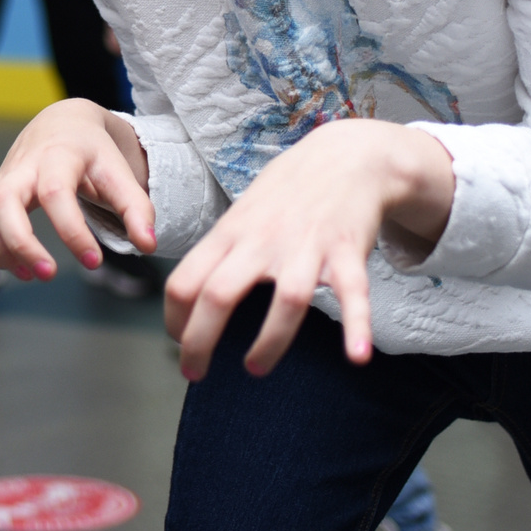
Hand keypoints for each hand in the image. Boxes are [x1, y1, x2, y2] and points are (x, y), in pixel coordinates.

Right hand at [0, 98, 155, 279]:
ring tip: (32, 273)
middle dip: (20, 243)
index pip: (55, 192)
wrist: (62, 125)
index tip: (94, 262)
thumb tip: (148, 244)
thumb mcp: (119, 173)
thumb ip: (137, 208)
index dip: (71, 231)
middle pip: (3, 201)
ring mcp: (2, 179)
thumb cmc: (93, 154)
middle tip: (49, 274)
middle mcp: (23, 166)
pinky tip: (14, 266)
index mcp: (58, 155)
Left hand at [163, 118, 451, 382]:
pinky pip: (353, 294)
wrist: (345, 157)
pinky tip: (357, 356)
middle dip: (200, 341)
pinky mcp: (346, 252)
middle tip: (194, 372)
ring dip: (269, 342)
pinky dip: (357, 326)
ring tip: (255, 367)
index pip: (185, 280)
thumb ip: (221, 252)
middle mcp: (262, 241)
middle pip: (220, 294)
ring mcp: (306, 247)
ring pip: (286, 301)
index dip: (174, 319)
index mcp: (231, 234)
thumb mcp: (243, 215)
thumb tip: (192, 295)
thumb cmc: (287, 192)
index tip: (178, 343)